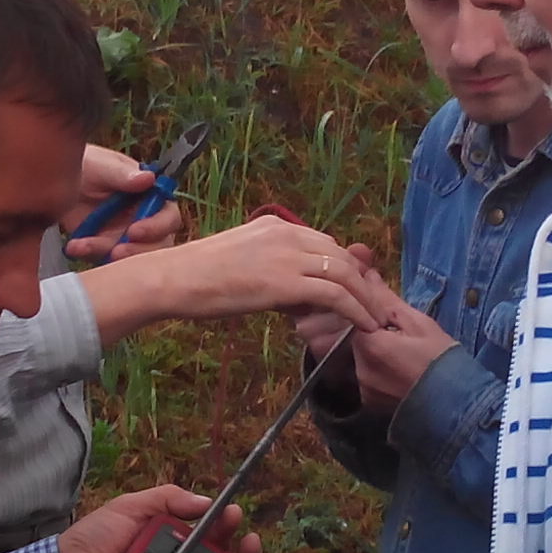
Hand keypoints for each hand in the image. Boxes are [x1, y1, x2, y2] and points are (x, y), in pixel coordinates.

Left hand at [63, 144, 190, 264]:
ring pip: (131, 257)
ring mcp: (124, 236)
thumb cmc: (87, 165)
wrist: (56, 179)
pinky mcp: (105, 247)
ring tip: (84, 246)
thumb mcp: (102, 165)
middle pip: (158, 245)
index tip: (134, 231)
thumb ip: (122, 174)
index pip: (168, 217)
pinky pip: (103, 260)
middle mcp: (144, 219)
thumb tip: (149, 179)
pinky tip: (74, 246)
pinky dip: (88, 254)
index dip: (157, 227)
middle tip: (116, 252)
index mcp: (151, 196)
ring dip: (110, 256)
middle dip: (138, 251)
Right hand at [81, 217, 389, 345]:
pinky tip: (363, 326)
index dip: (343, 268)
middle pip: (340, 255)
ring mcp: (289, 255)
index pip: (323, 243)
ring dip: (366, 298)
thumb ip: (269, 267)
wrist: (175, 279)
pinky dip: (355, 309)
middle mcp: (287, 233)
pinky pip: (335, 294)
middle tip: (374, 305)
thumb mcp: (239, 261)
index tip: (354, 290)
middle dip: (362, 281)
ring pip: (345, 273)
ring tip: (376, 319)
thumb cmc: (197, 277)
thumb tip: (290, 293)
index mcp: (275, 226)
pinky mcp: (287, 281)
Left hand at [350, 300, 457, 415]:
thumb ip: (387, 301)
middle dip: (377, 335)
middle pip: (359, 341)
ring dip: (378, 354)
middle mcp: (361, 370)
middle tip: (406, 339)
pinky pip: (369, 380)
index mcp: (370, 346)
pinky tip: (402, 374)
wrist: (458, 403)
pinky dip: (381, 374)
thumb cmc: (441, 358)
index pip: (358, 318)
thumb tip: (367, 276)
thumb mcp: (418, 323)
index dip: (376, 315)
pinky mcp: (371, 404)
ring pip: (364, 360)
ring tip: (406, 358)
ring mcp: (365, 390)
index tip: (397, 320)